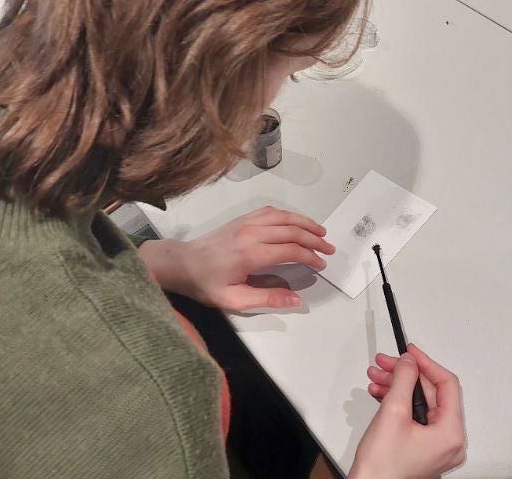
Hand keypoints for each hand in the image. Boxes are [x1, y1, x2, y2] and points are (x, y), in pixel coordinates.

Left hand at [138, 207, 334, 310]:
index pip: (290, 250)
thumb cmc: (206, 285)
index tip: (321, 265)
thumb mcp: (235, 300)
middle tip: (329, 249)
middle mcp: (251, 233)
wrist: (182, 263)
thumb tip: (296, 300)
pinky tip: (296, 222)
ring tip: (321, 232)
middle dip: (314, 239)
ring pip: (283, 217)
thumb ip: (267, 298)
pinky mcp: (242, 219)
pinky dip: (287, 215)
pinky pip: (270, 211)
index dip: (310, 257)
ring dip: (305, 223)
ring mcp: (246, 222)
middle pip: (291, 230)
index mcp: (251, 254)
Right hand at [350, 344, 465, 478]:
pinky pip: (413, 415)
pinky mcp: (422, 446)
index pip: (446, 384)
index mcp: (450, 434)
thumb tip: (410, 362)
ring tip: (377, 377)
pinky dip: (397, 401)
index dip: (426, 363)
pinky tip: (380, 393)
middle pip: (431, 392)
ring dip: (396, 386)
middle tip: (386, 363)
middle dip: (404, 375)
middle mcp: (448, 441)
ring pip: (419, 402)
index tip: (410, 352)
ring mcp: (435, 445)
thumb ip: (404, 380)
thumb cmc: (383, 467)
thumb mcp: (394, 412)